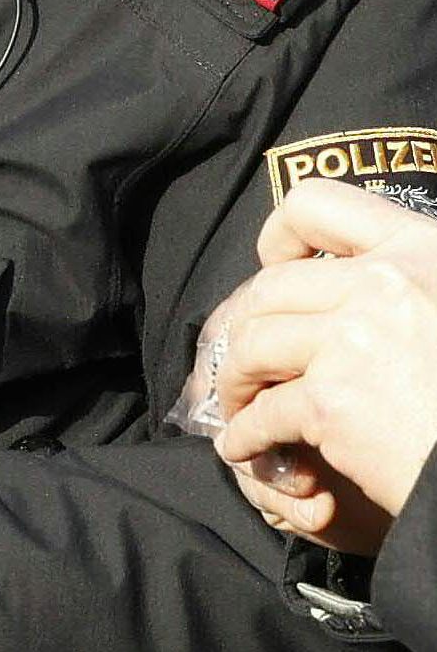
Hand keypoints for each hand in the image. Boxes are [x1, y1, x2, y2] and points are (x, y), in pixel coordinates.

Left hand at [199, 178, 436, 550]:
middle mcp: (386, 282)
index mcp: (423, 250)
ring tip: (241, 405)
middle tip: (244, 361)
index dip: (279, 234)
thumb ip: (412, 284)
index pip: (318, 204)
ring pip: (249, 346)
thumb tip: (351, 274)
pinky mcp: (332, 402)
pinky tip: (249, 448)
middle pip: (268, 287)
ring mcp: (355, 340)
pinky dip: (244, 435)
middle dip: (242, 327)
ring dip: (233, 381)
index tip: (272, 266)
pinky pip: (260, 413)